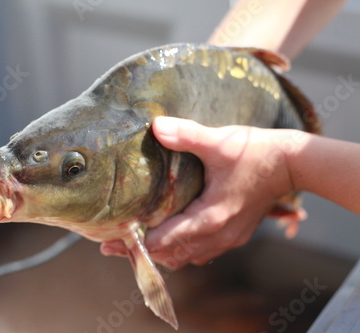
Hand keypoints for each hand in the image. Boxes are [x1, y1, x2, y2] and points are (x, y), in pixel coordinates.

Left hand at [101, 116, 307, 267]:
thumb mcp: (220, 142)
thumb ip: (187, 135)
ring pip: (187, 257)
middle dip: (142, 252)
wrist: (294, 163)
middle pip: (172, 255)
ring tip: (135, 244)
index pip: (165, 241)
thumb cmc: (257, 153)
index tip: (110, 243)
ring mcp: (228, 238)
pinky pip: (201, 252)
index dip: (136, 244)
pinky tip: (169, 237)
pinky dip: (180, 249)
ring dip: (161, 253)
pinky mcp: (234, 234)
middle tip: (112, 245)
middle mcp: (219, 236)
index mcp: (211, 218)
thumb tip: (156, 127)